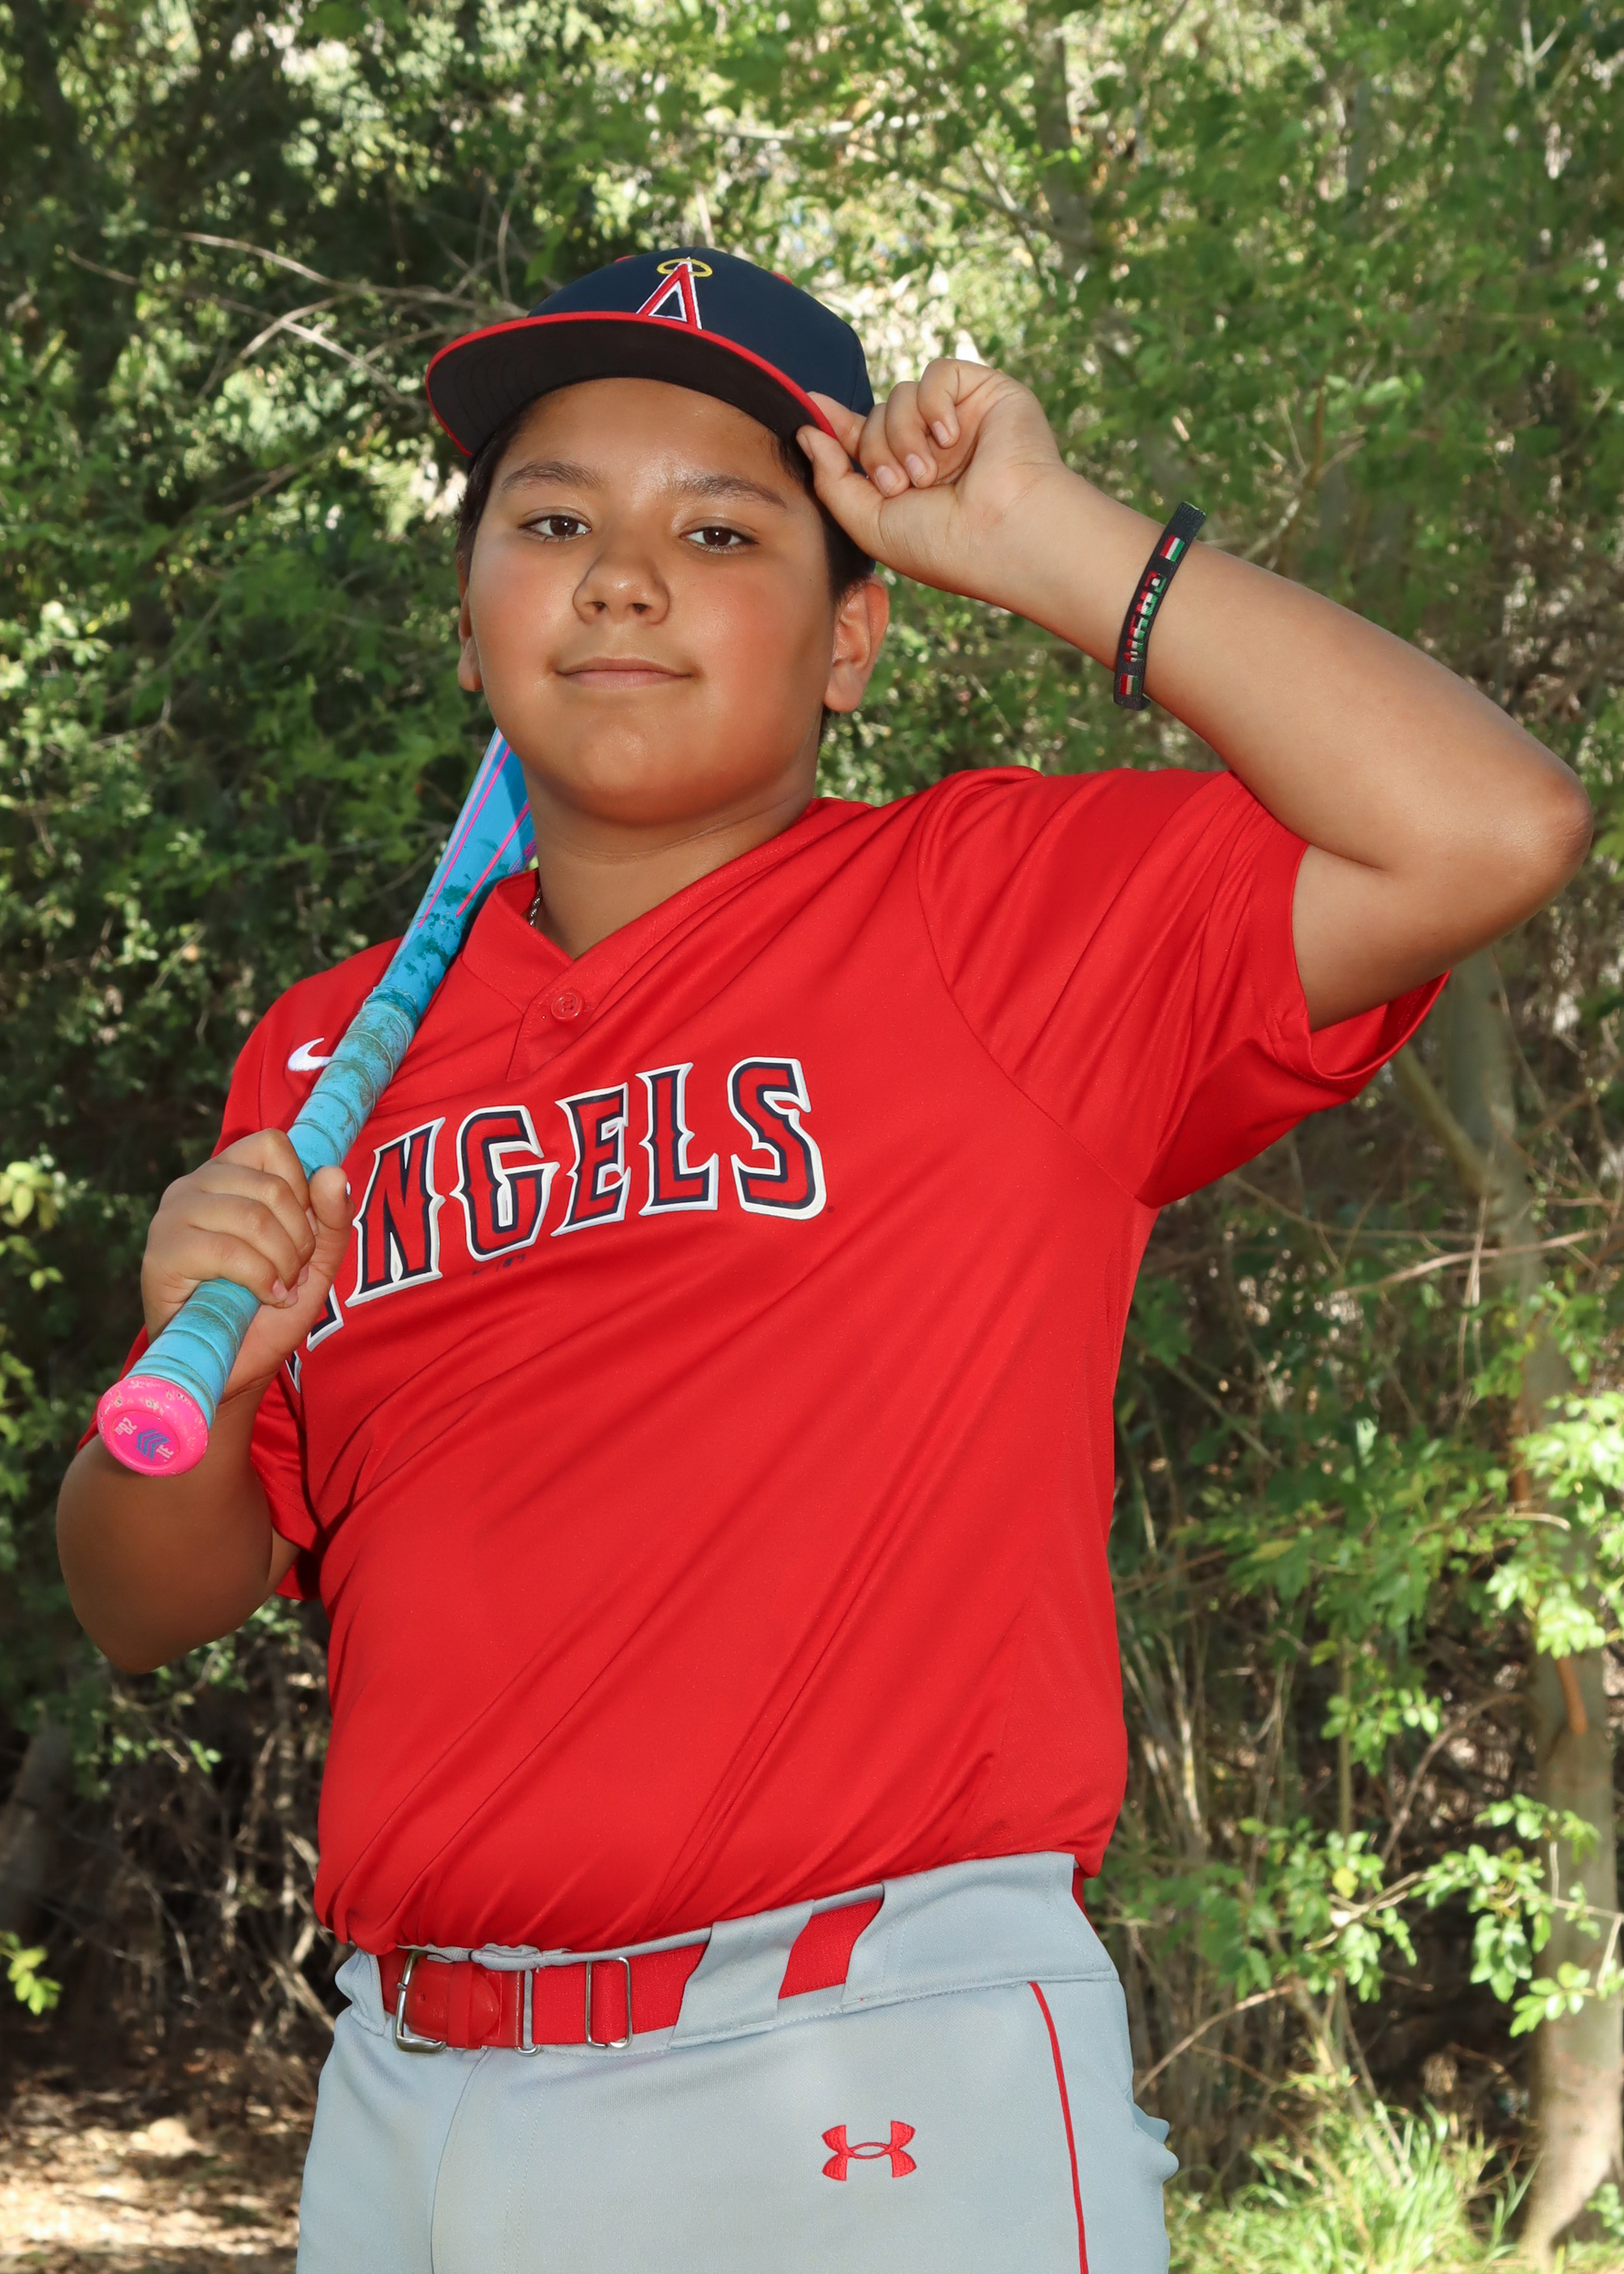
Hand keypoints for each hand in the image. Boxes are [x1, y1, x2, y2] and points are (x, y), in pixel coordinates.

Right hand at [141, 1132, 350, 1401]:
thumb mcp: (316, 1259)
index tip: (302, 1234)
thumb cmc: (269, 1306)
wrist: (236, 1364)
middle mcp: (194, 1185)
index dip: (302, 1191)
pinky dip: (261, 1279)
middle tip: (292, 1273)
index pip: (274, 1146)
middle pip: (272, 1188)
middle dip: (299, 1240)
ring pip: (254, 1218)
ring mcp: (173, 1215)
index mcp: (228, 1173)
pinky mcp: (162, 1252)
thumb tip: (334, 1173)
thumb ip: (332, 1216)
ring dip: (283, 1263)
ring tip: (279, 1288)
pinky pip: (229, 1250)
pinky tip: (265, 1296)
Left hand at [797, 360, 1072, 610]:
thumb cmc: (942, 543)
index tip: (809, 410)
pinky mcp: (986, 392)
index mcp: (909, 479)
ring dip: (903, 435)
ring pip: (900, 395)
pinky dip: (933, 404)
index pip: (863, 439)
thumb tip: (806, 431)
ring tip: (929, 474)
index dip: (836, 426)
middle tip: (900, 486)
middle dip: (875, 450)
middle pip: (875, 416)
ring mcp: (960, 420)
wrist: (1002, 534)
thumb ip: (832, 479)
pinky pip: (937, 372)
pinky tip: (950, 437)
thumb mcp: (868, 523)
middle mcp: (934, 448)